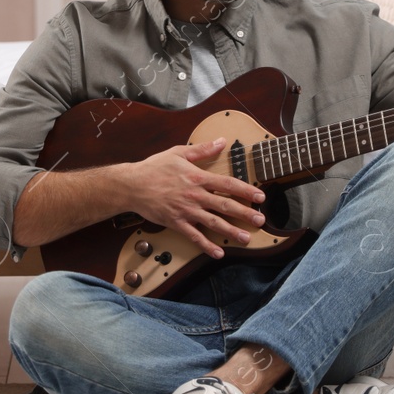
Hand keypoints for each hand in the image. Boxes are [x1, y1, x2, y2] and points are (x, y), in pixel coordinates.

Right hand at [127, 137, 266, 259]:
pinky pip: (194, 236)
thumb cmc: (154, 168)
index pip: (227, 184)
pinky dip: (207, 246)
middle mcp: (195, 195)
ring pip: (213, 223)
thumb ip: (202, 149)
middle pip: (225, 205)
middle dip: (245, 213)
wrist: (132, 185)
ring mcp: (186, 211)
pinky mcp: (176, 223)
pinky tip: (218, 253)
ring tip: (246, 238)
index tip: (260, 196)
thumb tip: (221, 141)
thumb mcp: (179, 153)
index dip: (246, 190)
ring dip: (231, 231)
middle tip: (261, 220)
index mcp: (197, 177)